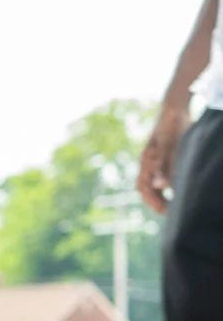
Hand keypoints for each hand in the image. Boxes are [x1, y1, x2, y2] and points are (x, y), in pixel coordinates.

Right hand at [140, 100, 189, 215]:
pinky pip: (158, 173)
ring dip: (159, 192)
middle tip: (170, 212)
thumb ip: (164, 167)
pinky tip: (176, 183)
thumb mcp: (170, 148)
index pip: (145, 189)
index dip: (154, 202)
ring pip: (152, 180)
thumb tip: (160, 187)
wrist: (174, 107)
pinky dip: (164, 182)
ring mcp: (153, 157)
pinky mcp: (161, 153)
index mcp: (146, 163)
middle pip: (146, 187)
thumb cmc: (172, 127)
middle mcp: (147, 162)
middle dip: (156, 201)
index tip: (167, 213)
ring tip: (173, 201)